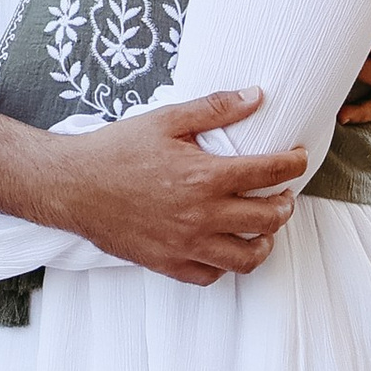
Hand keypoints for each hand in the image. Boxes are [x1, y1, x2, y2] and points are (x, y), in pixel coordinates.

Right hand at [44, 93, 304, 285]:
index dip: (293, 163)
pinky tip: (225, 247)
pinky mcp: (168, 263)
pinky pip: (212, 275)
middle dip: (285, 204)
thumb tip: (256, 96)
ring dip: (265, 241)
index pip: (269, 172)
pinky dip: (226, 264)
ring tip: (263, 228)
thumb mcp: (165, 119)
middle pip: (268, 218)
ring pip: (248, 257)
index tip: (298, 158)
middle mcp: (202, 215)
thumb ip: (214, 108)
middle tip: (282, 194)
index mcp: (205, 176)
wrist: (72, 185)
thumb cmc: (116, 150)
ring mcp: (186, 244)